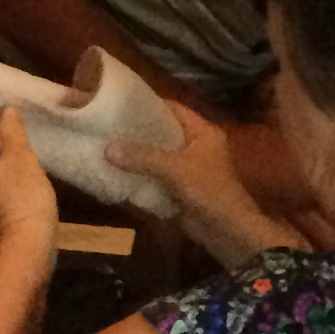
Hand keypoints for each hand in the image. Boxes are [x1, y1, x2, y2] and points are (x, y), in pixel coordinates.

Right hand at [109, 103, 296, 266]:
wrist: (228, 231)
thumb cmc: (210, 191)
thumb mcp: (175, 169)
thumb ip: (142, 157)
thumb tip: (107, 148)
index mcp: (202, 133)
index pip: (173, 108)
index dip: (148, 103)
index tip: (119, 101)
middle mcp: (196, 146)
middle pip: (162, 131)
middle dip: (137, 130)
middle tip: (107, 124)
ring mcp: (188, 168)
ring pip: (157, 155)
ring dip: (136, 154)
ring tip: (105, 144)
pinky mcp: (181, 188)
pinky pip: (156, 175)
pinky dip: (140, 174)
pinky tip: (116, 170)